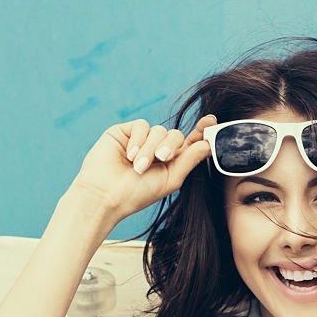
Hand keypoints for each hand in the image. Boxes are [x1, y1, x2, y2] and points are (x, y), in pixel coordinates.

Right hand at [66, 115, 218, 222]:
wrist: (105, 194)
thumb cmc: (137, 193)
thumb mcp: (170, 179)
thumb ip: (190, 160)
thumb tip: (209, 144)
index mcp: (171, 162)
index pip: (189, 143)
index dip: (201, 132)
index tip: (211, 121)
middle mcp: (157, 149)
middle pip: (176, 135)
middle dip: (171, 146)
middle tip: (162, 158)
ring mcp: (142, 140)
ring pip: (159, 130)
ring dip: (150, 149)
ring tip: (138, 166)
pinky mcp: (126, 132)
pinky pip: (142, 125)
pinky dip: (138, 140)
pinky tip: (129, 155)